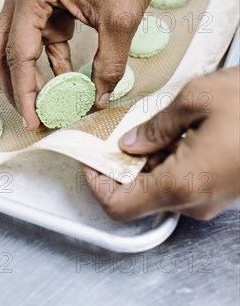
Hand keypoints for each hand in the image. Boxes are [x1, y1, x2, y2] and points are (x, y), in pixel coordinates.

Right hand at [0, 0, 160, 129]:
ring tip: (51, 105)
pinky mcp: (46, 2)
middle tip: (33, 117)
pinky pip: (41, 39)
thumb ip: (109, 64)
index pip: (19, 54)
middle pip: (5, 52)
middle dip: (18, 87)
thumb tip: (98, 99)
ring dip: (34, 76)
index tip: (33, 122)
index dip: (25, 93)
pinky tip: (66, 80)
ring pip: (20, 47)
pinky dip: (51, 61)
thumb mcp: (120, 20)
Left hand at [83, 67, 239, 220]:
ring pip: (159, 188)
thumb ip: (155, 126)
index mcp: (183, 183)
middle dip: (117, 166)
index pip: (119, 205)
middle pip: (137, 197)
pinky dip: (164, 161)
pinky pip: (181, 182)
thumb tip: (130, 142)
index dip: (95, 183)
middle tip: (107, 133)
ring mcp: (211, 198)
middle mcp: (196, 200)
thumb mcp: (196, 100)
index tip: (85, 157)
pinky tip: (167, 133)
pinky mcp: (221, 188)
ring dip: (142, 162)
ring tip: (140, 127)